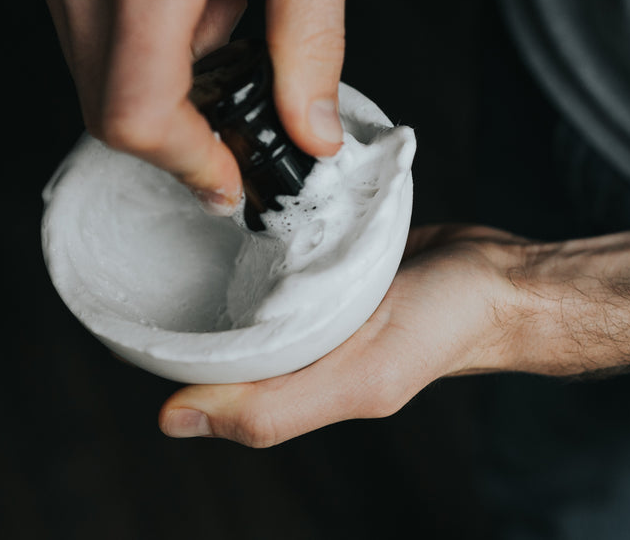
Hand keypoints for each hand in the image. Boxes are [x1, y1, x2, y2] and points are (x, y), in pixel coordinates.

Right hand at [18, 0, 357, 211]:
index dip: (184, 161)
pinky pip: (84, 27)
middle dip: (179, 124)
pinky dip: (143, 37)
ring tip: (223, 6)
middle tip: (244, 83)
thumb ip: (313, 40)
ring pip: (91, 71)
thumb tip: (310, 130)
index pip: (134, 109)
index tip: (228, 176)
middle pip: (104, 104)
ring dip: (162, 74)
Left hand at [158, 225, 526, 446]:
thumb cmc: (442, 328)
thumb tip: (174, 421)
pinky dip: (259, 231)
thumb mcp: (359, 379)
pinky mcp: (326, 259)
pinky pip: (279, 247)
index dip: (163, 355)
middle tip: (144, 253)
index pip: (204, 377)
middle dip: (177, 298)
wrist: (500, 275)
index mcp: (290, 381)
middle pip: (216, 327)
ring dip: (214, 259)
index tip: (129, 316)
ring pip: (244, 283)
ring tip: (175, 224)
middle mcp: (295, 342)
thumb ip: (275, 407)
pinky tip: (237, 208)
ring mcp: (311, 299)